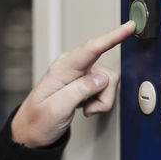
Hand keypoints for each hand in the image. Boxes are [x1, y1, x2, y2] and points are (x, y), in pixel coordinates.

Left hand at [11, 21, 135, 147]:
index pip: (91, 49)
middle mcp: (73, 66)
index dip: (112, 36)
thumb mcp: (56, 109)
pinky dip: (99, 102)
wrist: (31, 133)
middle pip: (107, 73)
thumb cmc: (38, 122)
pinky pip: (105, 88)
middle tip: (88, 109)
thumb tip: (102, 78)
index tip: (129, 26)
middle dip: (104, 95)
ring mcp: (79, 73)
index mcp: (63, 68)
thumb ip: (80, 90)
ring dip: (101, 100)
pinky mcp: (85, 81)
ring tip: (84, 108)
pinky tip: (85, 106)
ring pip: (108, 82)